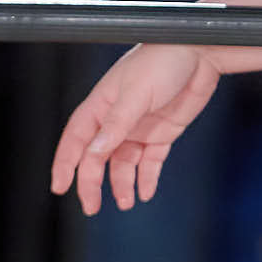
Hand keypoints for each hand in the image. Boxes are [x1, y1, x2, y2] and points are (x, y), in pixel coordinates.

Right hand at [51, 45, 222, 216]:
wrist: (202, 53)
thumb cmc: (163, 61)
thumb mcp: (137, 93)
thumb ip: (117, 124)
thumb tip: (95, 152)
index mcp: (101, 106)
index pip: (76, 140)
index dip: (65, 164)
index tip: (59, 187)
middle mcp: (118, 119)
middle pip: (98, 157)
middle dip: (92, 182)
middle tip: (91, 207)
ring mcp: (140, 127)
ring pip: (124, 163)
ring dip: (122, 184)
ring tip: (126, 203)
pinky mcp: (163, 133)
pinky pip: (151, 161)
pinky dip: (147, 177)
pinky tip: (145, 193)